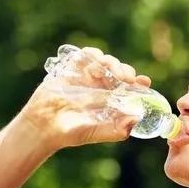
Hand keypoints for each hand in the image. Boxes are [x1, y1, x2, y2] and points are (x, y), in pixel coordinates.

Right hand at [18, 47, 153, 148]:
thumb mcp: (96, 133)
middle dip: (125, 71)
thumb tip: (136, 120)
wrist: (43, 126)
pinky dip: (92, 55)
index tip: (145, 81)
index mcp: (111, 100)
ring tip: (108, 72)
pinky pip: (85, 55)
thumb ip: (115, 130)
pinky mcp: (72, 69)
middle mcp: (101, 87)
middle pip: (120, 71)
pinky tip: (94, 64)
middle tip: (126, 79)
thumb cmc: (70, 133)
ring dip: (110, 62)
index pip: (130, 87)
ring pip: (105, 61)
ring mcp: (87, 77)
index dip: (139, 82)